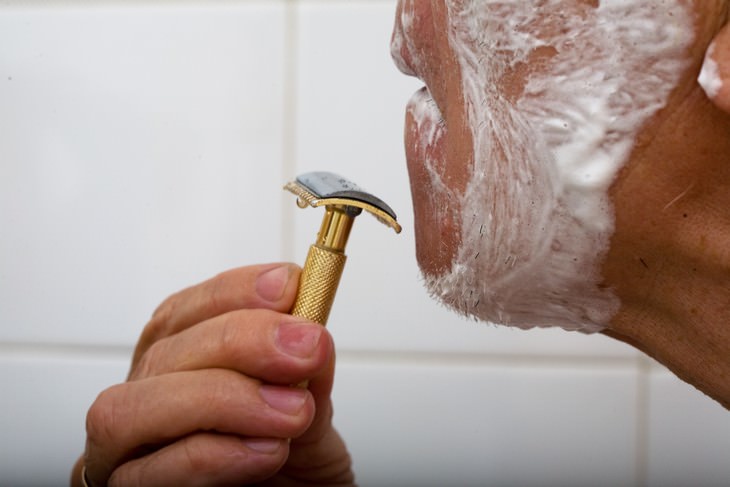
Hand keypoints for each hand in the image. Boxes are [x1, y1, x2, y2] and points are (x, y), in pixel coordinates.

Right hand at [72, 263, 354, 485]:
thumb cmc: (294, 464)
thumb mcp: (309, 408)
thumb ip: (304, 371)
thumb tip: (308, 332)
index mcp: (180, 362)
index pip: (184, 310)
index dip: (234, 291)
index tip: (290, 287)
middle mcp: (143, 398)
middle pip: (161, 351)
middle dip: (241, 340)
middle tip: (305, 350)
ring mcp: (124, 452)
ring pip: (130, 409)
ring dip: (222, 399)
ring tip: (292, 413)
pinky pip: (147, 473)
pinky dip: (213, 455)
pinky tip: (267, 452)